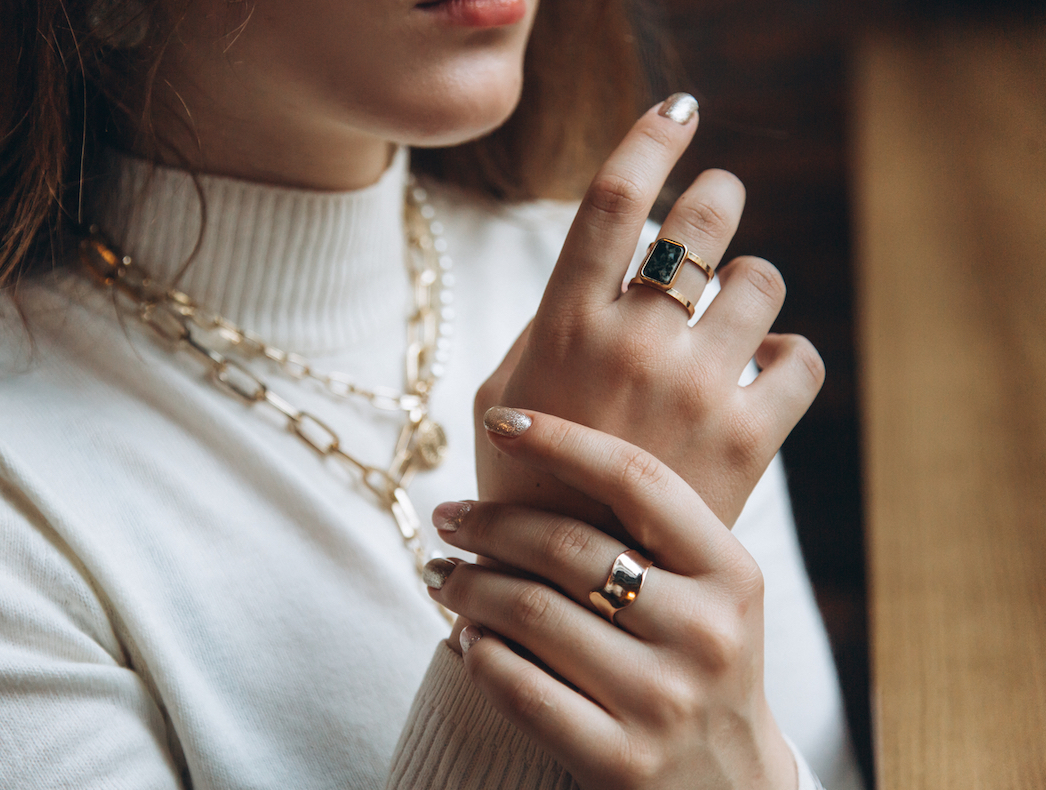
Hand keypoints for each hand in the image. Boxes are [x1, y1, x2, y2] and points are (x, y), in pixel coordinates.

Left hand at [426, 410, 796, 789]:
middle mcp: (705, 634)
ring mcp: (663, 701)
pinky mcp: (620, 761)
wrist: (731, 786)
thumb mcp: (711, 592)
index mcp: (731, 574)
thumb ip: (652, 530)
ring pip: (530, 614)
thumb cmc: (701, 665)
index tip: (499, 420)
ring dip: (467, 586)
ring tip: (441, 575)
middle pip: (566, 546)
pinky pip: (518, 687)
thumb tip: (540, 446)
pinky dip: (478, 653)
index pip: (637, 479)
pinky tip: (467, 638)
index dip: (561, 439)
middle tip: (449, 517)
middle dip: (488, 523)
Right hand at [475, 95, 823, 527]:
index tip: (679, 107)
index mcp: (566, 326)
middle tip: (718, 201)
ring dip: (751, 280)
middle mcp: (634, 344)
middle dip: (718, 196)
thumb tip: (599, 272)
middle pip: (702, 221)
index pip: (613, 198)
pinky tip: (765, 364)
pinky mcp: (749, 438)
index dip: (651, 136)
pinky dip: (790, 352)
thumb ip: (546, 325)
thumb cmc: (525, 484)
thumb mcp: (504, 394)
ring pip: (760, 281)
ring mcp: (697, 389)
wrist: (570, 588)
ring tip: (734, 307)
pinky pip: (802, 357)